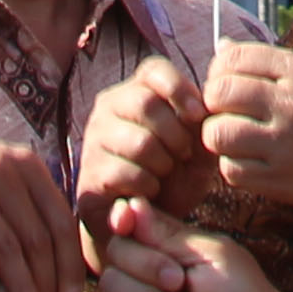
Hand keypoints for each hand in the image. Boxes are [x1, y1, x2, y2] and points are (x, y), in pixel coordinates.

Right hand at [79, 61, 220, 220]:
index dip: (180, 89)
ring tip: (164, 173)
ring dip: (163, 164)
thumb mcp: (197, 149)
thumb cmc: (175, 176)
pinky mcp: (89, 173)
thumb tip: (202, 110)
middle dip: (176, 134)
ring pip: (139, 142)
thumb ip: (203, 126)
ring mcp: (94, 139)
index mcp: (137, 90)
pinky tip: (149, 190)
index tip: (198, 116)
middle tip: (183, 155)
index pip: (155, 70)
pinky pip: (127, 173)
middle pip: (146, 103)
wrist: (145, 221)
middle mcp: (109, 107)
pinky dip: (148, 185)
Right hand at [90, 198, 292, 291]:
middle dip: (144, 263)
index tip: (126, 220)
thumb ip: (166, 232)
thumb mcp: (207, 252)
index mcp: (168, 246)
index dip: (122, 219)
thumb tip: (129, 204)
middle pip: (114, 251)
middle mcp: (148, 273)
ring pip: (109, 284)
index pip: (128, 223)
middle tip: (179, 280)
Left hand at [206, 46, 292, 215]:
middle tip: (222, 110)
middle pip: (220, 92)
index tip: (224, 81)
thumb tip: (220, 48)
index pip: (234, 57)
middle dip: (213, 101)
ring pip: (218, 133)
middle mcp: (291, 104)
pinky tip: (246, 160)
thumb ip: (270, 62)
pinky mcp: (280, 180)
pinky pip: (231, 170)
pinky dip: (232, 165)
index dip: (219, 69)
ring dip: (218, 135)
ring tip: (231, 137)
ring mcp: (285, 144)